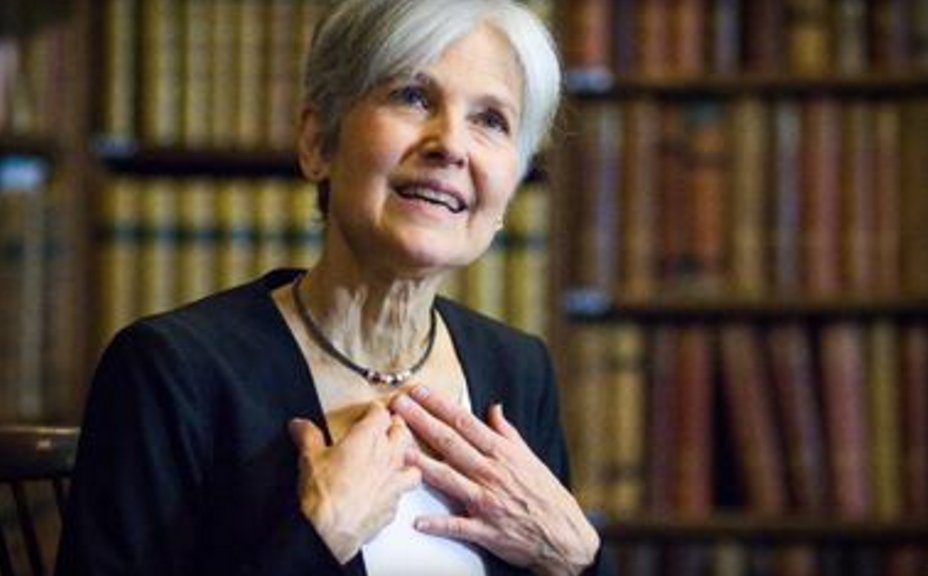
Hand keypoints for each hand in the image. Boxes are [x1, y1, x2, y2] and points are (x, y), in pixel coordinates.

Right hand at [289, 403, 420, 562]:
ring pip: (413, 460)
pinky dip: (398, 488)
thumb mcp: (309, 458)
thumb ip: (307, 436)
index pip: (381, 413)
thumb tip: (300, 426)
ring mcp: (394, 480)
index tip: (370, 412)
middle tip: (387, 428)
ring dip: (406, 456)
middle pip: (402, 431)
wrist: (330, 532)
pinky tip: (388, 490)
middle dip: (395, 427)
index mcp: (368, 438)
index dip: (375, 410)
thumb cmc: (324, 495)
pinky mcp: (394, 504)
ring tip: (396, 457)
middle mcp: (387, 456)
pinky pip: (404, 490)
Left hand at [389, 386, 598, 575]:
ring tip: (400, 451)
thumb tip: (494, 408)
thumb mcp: (530, 458)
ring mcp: (488, 502)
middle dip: (422, 422)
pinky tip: (418, 521)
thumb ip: (508, 433)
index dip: (439, 405)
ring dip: (423, 465)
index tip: (419, 391)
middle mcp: (492, 473)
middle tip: (398, 406)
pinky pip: (459, 526)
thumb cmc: (546, 496)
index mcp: (502, 453)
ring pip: (450, 479)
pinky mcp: (486, 530)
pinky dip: (439, 524)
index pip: (465, 423)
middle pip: (451, 443)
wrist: (566, 536)